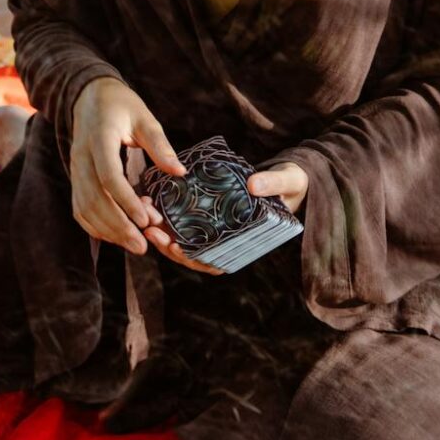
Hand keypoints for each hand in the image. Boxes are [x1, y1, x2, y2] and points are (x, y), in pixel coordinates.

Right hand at [70, 76, 186, 257]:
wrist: (89, 96)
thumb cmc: (121, 105)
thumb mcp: (144, 118)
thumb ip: (159, 145)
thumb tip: (180, 172)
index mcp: (99, 137)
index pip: (108, 175)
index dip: (126, 200)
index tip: (146, 220)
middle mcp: (81, 156)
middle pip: (94, 198)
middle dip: (118, 225)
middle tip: (142, 246)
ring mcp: (75, 169)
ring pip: (84, 207)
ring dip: (108, 231)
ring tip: (135, 246)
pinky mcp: (75, 178)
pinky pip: (80, 208)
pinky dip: (96, 226)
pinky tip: (116, 236)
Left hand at [142, 158, 309, 276]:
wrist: (289, 176)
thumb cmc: (292, 184)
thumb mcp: (287, 182)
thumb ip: (272, 184)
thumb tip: (253, 186)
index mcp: (244, 244)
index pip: (214, 263)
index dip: (192, 260)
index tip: (176, 248)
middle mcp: (226, 240)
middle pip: (191, 253)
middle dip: (169, 245)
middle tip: (152, 230)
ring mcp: (215, 227)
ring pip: (182, 237)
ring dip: (162, 230)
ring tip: (147, 215)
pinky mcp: (207, 211)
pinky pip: (184, 219)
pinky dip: (168, 214)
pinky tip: (153, 201)